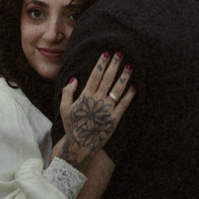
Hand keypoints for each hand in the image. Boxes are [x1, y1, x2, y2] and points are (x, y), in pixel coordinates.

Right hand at [58, 50, 134, 170]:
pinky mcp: (114, 119)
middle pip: (108, 79)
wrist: (80, 144)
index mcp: (86, 96)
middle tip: (120, 54)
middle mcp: (97, 101)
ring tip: (130, 66)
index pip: (95, 76)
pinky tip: (134, 86)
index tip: (106, 54)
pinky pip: (124, 104)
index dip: (101, 64)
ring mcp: (107, 110)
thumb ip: (67, 92)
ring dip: (124, 76)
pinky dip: (129, 95)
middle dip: (114, 65)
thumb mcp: (64, 108)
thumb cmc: (72, 125)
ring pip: (118, 89)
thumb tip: (75, 79)